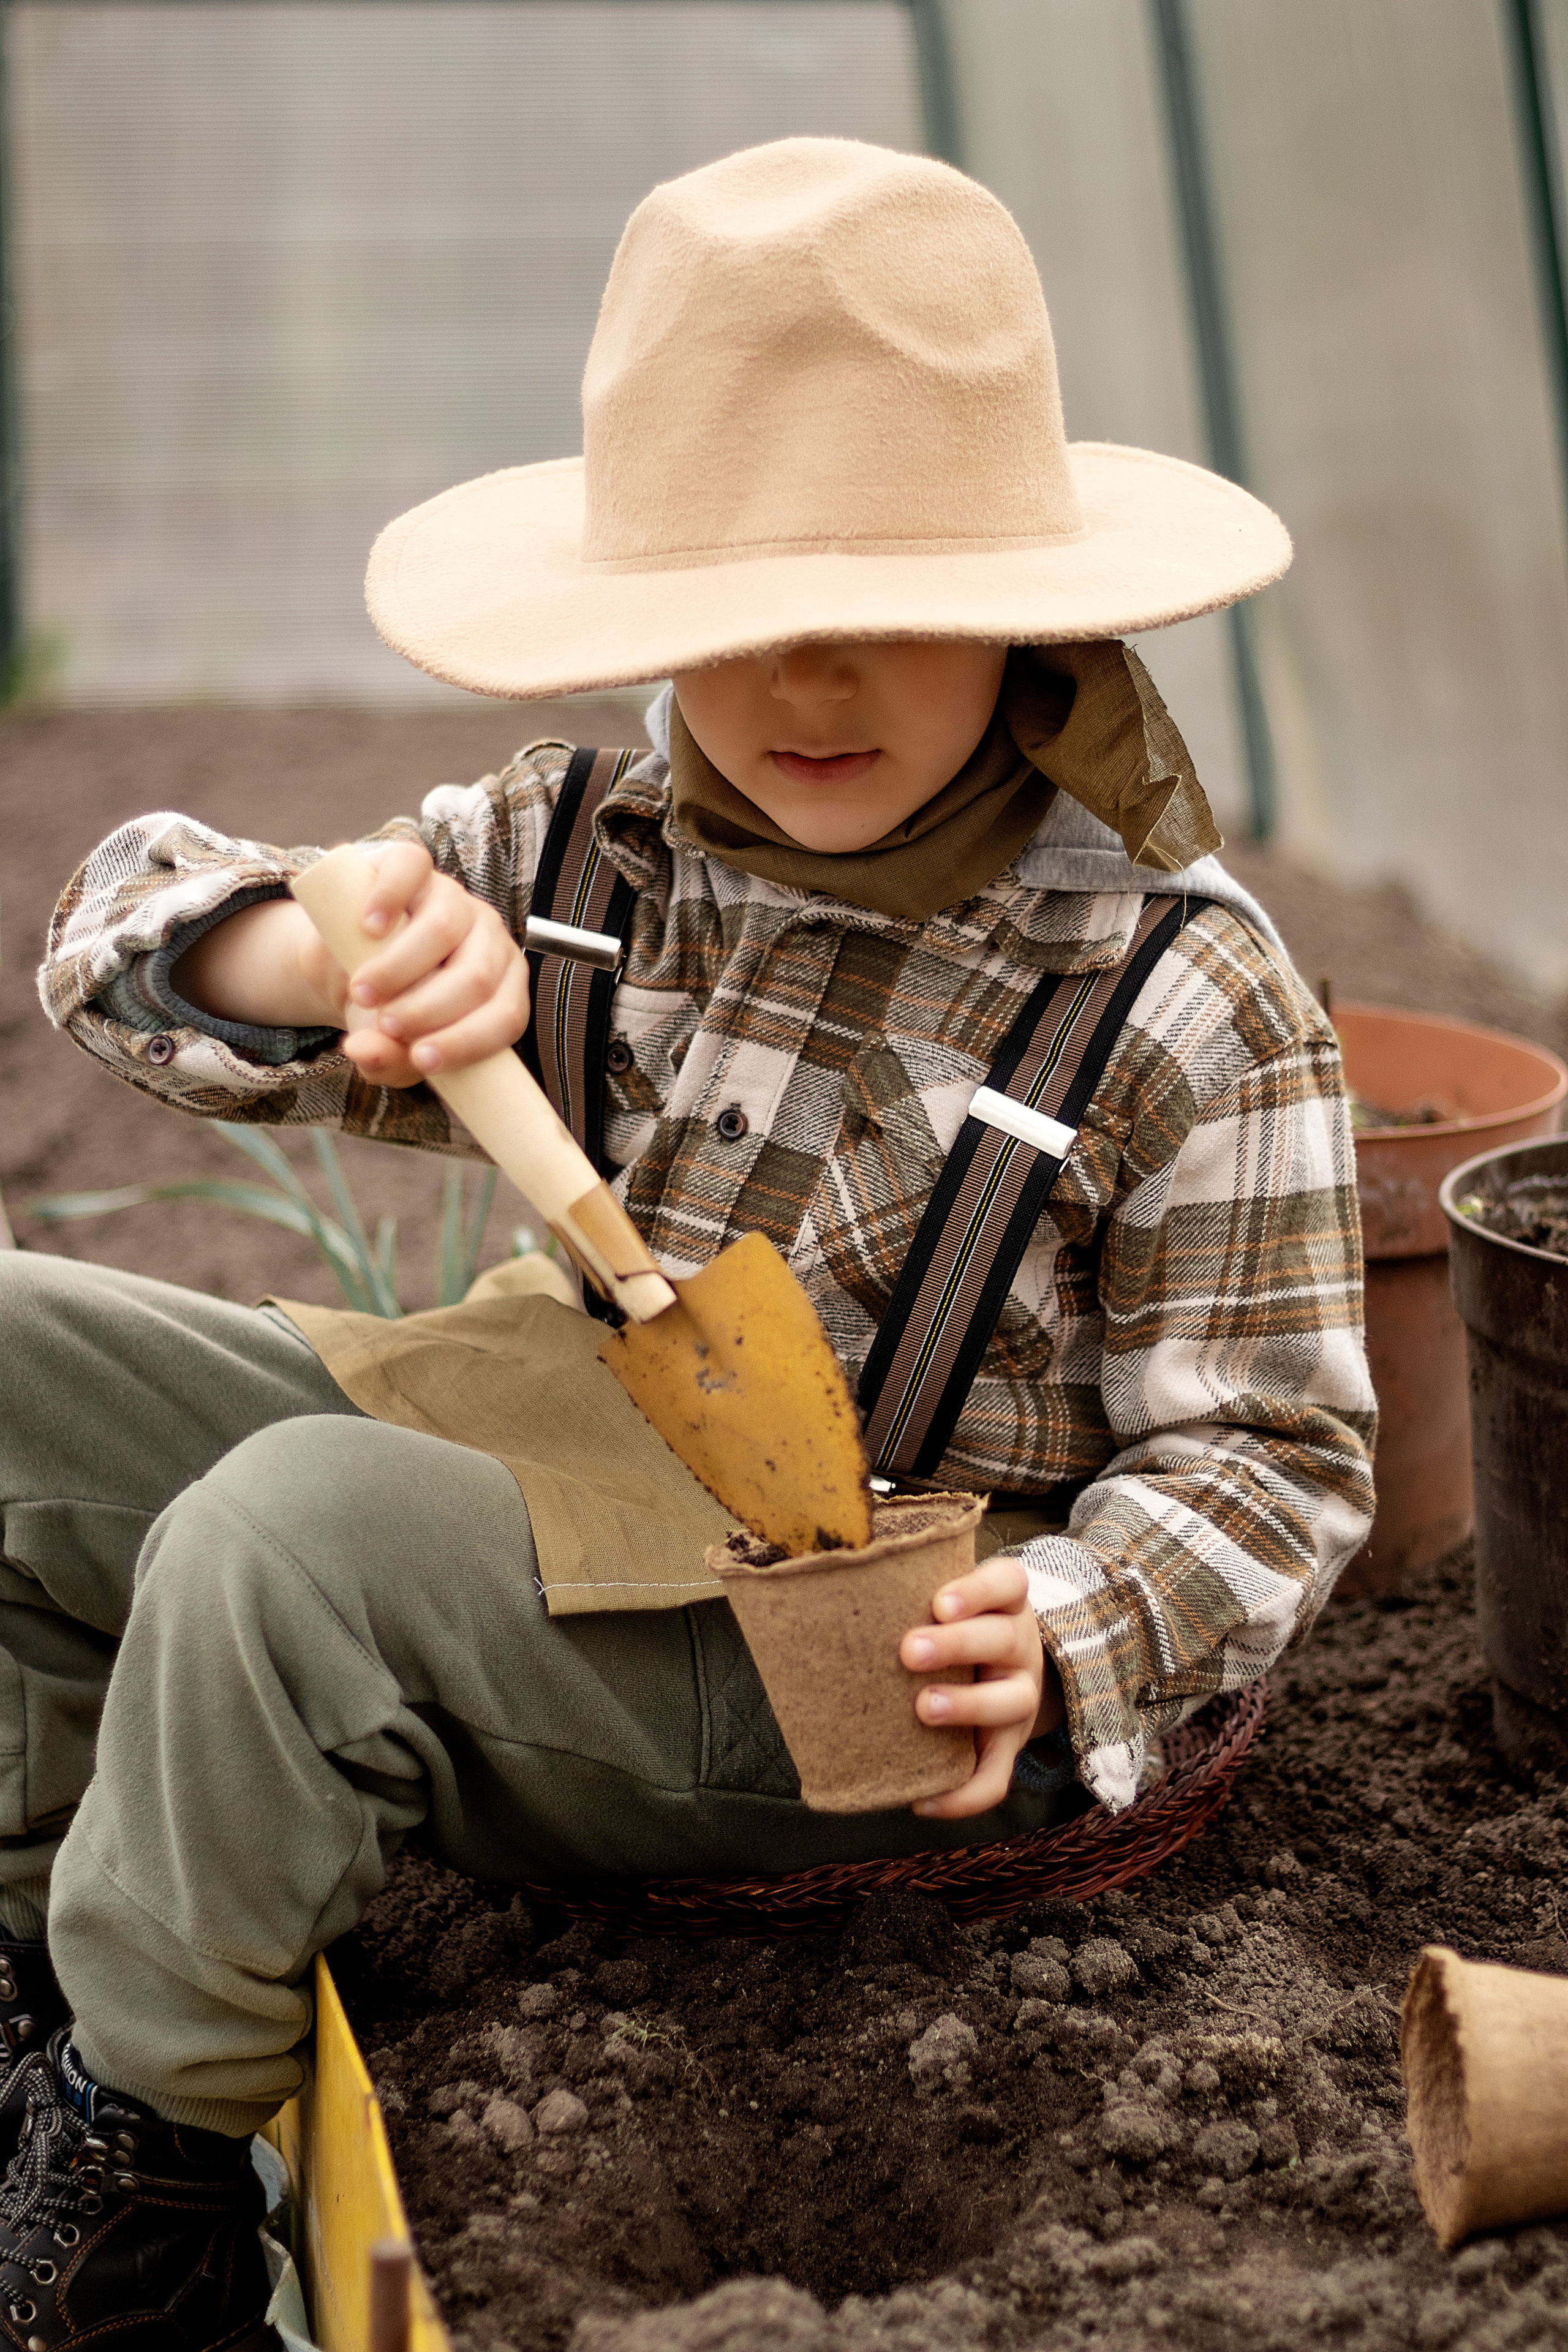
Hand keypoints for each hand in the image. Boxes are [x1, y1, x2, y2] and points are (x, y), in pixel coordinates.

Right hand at [329, 842, 531, 1088]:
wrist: (346, 957)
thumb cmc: (386, 1006)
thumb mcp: (389, 1044)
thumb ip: (386, 1059)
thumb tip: (366, 1053)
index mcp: (500, 984)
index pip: (506, 1015)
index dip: (468, 1042)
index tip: (421, 1060)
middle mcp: (487, 937)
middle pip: (476, 977)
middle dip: (428, 1010)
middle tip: (387, 1025)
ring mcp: (454, 897)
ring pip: (445, 928)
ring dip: (401, 968)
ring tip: (363, 991)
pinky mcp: (414, 866)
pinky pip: (412, 870)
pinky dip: (389, 898)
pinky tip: (369, 926)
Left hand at [898, 1554, 1064, 1819]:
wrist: (1003, 1670)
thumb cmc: (952, 1626)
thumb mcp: (948, 1599)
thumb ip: (904, 1595)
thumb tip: (816, 1597)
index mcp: (1004, 1603)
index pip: (1007, 1582)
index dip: (977, 1591)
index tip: (938, 1603)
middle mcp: (1019, 1646)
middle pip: (1003, 1638)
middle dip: (956, 1645)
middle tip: (909, 1651)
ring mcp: (1020, 1696)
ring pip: (1011, 1702)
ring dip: (967, 1705)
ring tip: (924, 1708)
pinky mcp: (1008, 1745)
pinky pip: (996, 1777)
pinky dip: (963, 1795)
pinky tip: (922, 1802)